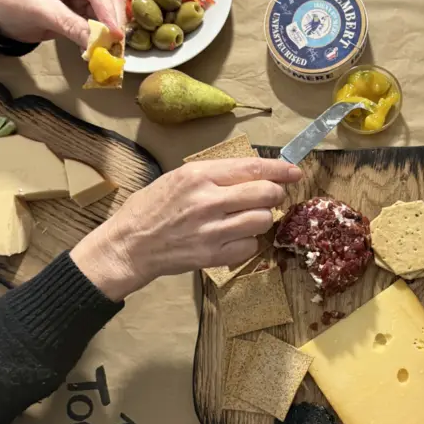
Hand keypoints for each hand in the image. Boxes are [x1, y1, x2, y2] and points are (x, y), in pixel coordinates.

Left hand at [0, 0, 125, 49]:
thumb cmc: (12, 2)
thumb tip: (97, 43)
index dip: (107, 9)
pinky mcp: (85, 7)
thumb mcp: (39, 11)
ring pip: (109, 10)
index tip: (116, 33)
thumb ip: (69, 25)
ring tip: (110, 51)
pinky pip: (101, 22)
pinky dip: (102, 36)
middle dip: (114, 21)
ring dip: (111, 31)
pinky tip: (100, 49)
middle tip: (118, 46)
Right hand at [70, 157, 301, 300]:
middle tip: (268, 197)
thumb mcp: (178, 178)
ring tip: (246, 218)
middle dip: (274, 194)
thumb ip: (215, 175)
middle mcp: (208, 201)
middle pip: (266, 194)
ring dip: (262, 218)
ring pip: (263, 221)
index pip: (253, 168)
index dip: (280, 169)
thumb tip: (254, 172)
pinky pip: (250, 247)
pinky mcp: (211, 256)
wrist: (129, 245)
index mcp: (198, 175)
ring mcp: (211, 230)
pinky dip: (248, 242)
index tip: (294, 171)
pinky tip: (234, 237)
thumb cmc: (151, 208)